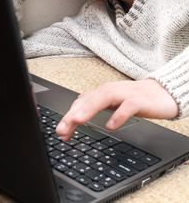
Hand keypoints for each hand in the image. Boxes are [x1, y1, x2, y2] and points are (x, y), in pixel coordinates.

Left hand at [56, 79, 178, 140]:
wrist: (162, 93)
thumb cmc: (135, 98)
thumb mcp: (111, 103)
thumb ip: (95, 107)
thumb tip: (74, 117)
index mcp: (103, 92)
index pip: (82, 102)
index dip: (69, 116)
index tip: (61, 132)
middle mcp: (111, 91)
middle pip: (88, 100)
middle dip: (73, 114)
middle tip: (61, 129)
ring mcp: (125, 94)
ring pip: (103, 98)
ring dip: (89, 109)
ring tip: (77, 121)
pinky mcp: (139, 100)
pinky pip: (127, 107)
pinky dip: (118, 116)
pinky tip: (110, 126)